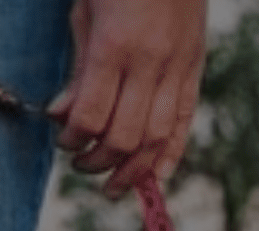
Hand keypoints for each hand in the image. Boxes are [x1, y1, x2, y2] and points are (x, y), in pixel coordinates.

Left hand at [48, 0, 208, 197]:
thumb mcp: (85, 11)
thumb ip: (78, 68)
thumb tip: (63, 117)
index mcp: (116, 45)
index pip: (93, 116)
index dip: (73, 140)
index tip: (63, 140)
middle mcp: (152, 62)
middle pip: (125, 135)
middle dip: (99, 160)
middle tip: (81, 164)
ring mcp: (179, 66)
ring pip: (158, 138)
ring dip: (133, 169)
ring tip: (113, 185)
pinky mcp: (195, 66)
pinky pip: (186, 121)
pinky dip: (171, 154)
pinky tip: (156, 175)